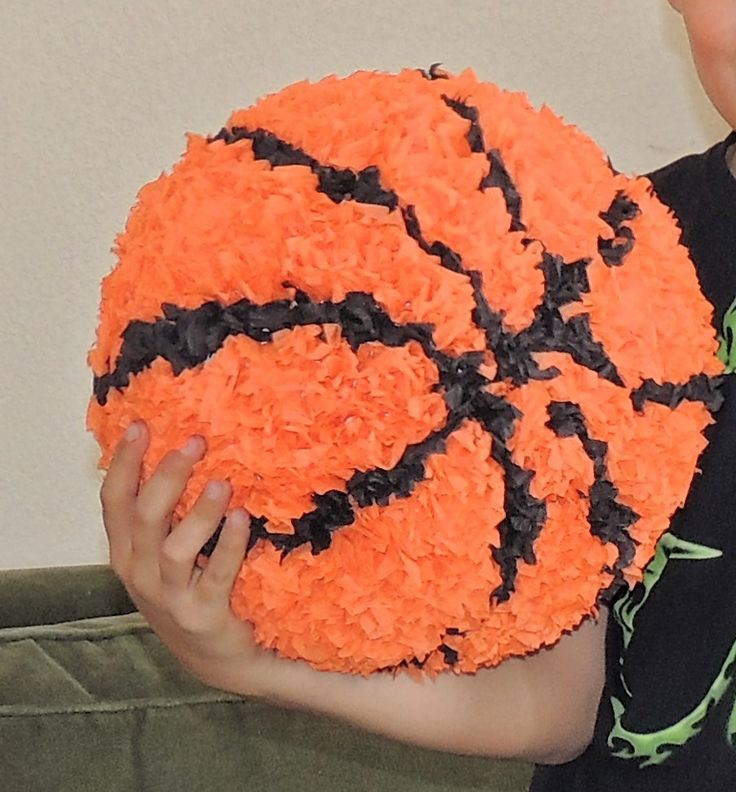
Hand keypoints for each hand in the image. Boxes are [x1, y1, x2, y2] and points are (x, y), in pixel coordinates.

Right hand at [100, 420, 262, 691]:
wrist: (214, 657)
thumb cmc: (188, 591)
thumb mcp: (162, 554)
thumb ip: (162, 514)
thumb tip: (176, 451)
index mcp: (126, 553)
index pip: (115, 501)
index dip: (126, 462)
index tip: (142, 426)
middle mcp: (140, 574)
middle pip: (144, 517)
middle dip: (167, 475)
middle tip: (195, 443)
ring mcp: (169, 598)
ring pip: (175, 549)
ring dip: (198, 513)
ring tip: (221, 484)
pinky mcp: (203, 616)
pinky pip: (216, 576)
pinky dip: (228, 546)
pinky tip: (241, 519)